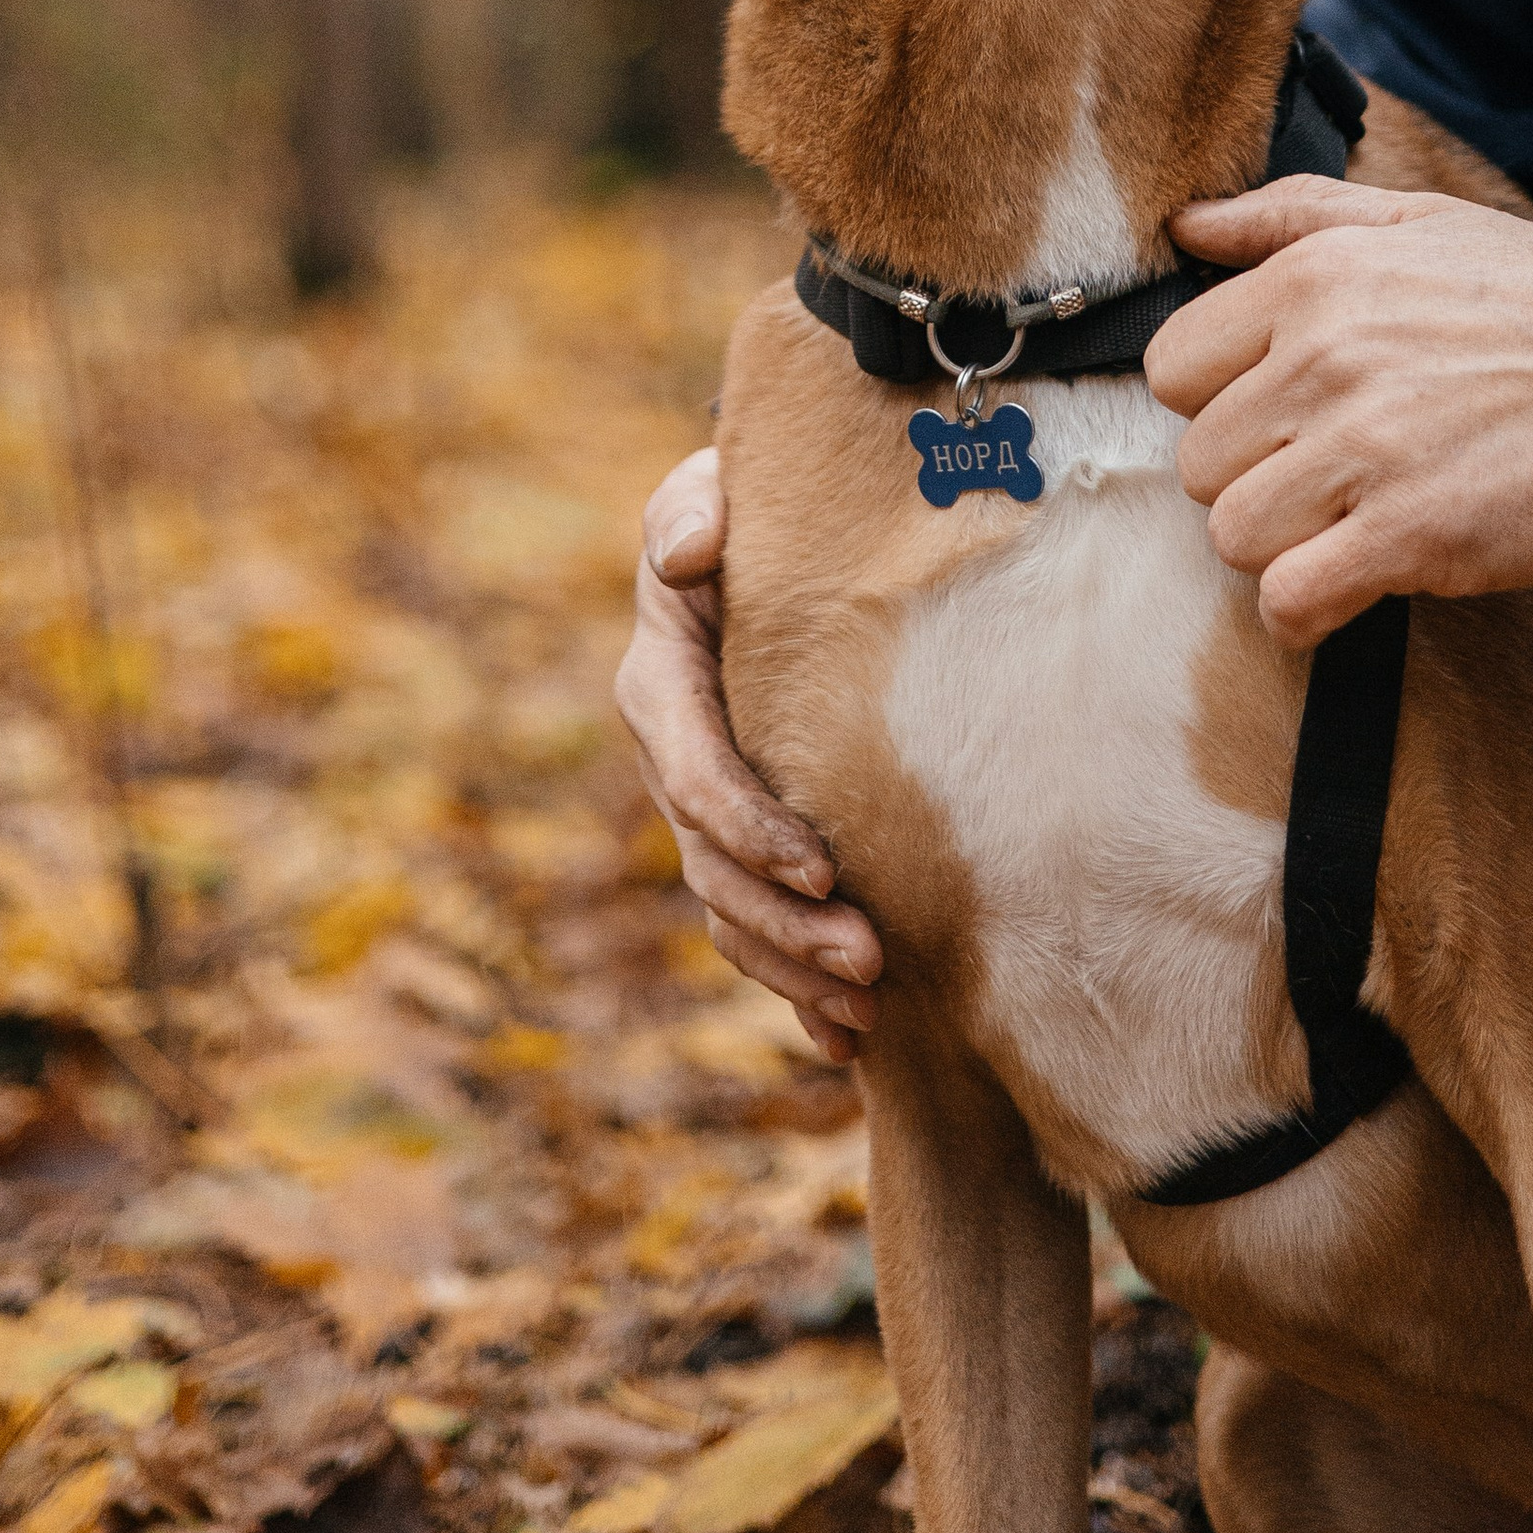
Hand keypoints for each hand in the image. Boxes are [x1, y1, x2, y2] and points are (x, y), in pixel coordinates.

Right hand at [615, 447, 883, 1062]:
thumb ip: (691, 509)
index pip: (694, 775)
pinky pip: (758, 931)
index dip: (749, 829)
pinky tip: (851, 1042)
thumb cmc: (744, 511)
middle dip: (786, 924)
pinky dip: (795, 991)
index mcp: (661, 686)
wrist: (764, 544)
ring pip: (733, 915)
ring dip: (794, 969)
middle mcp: (673, 762)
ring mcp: (706, 815)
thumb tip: (692, 549)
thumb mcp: (709, 490)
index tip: (821, 868)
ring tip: (870, 1005)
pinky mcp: (748, 843)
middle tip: (871, 957)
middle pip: (714, 868)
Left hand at [1147, 180, 1532, 645]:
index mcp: (1317, 279)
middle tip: (1329, 474)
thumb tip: (1188, 224)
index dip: (1221, 400)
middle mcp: (1325, 360)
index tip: (1280, 414)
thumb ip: (1289, 215)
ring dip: (1282, 545)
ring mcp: (1366, 452)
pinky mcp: (1413, 537)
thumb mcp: (1420, 220)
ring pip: (1233, 534)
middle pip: (1199, 461)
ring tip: (1349, 525)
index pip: (1173, 365)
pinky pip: (1291, 600)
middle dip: (1255, 476)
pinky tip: (1349, 589)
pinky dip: (1306, 611)